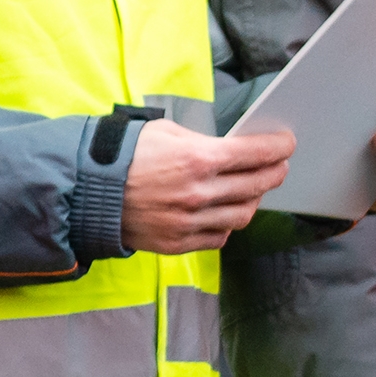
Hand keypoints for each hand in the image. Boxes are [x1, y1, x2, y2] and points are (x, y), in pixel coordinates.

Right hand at [124, 117, 294, 252]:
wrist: (88, 192)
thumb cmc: (126, 156)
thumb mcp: (165, 133)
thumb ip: (203, 142)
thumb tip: (234, 148)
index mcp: (196, 160)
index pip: (254, 154)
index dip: (277, 148)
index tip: (286, 144)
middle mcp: (197, 194)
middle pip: (255, 186)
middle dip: (274, 173)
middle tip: (279, 165)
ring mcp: (189, 222)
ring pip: (242, 215)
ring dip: (254, 200)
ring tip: (255, 189)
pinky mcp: (179, 243)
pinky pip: (219, 237)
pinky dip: (229, 224)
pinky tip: (227, 211)